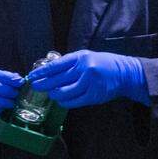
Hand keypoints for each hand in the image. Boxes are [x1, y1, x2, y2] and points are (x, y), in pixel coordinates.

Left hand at [28, 50, 148, 108]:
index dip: (42, 72)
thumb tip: (49, 71)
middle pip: (57, 79)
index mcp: (80, 57)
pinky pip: (73, 101)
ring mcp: (89, 83)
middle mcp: (84, 69)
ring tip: (51, 93)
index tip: (32, 76)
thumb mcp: (86, 57)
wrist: (125, 73)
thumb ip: (70, 63)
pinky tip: (60, 100)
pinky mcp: (93, 95)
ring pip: (64, 92)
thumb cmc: (103, 64)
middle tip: (35, 87)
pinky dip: (64, 101)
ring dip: (54, 94)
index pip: (56, 65)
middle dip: (44, 84)